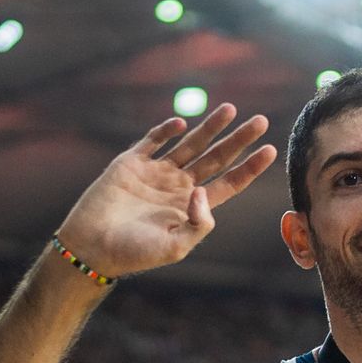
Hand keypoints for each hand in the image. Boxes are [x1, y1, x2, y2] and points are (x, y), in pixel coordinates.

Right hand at [54, 103, 277, 277]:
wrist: (91, 246)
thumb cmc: (133, 253)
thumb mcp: (176, 247)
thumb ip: (199, 224)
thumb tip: (204, 191)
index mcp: (192, 207)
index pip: (229, 183)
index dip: (250, 168)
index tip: (270, 150)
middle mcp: (178, 187)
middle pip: (216, 159)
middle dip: (238, 140)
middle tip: (260, 121)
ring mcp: (156, 173)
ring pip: (190, 144)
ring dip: (210, 127)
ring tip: (231, 109)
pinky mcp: (131, 163)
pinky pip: (152, 141)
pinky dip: (166, 130)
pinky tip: (182, 123)